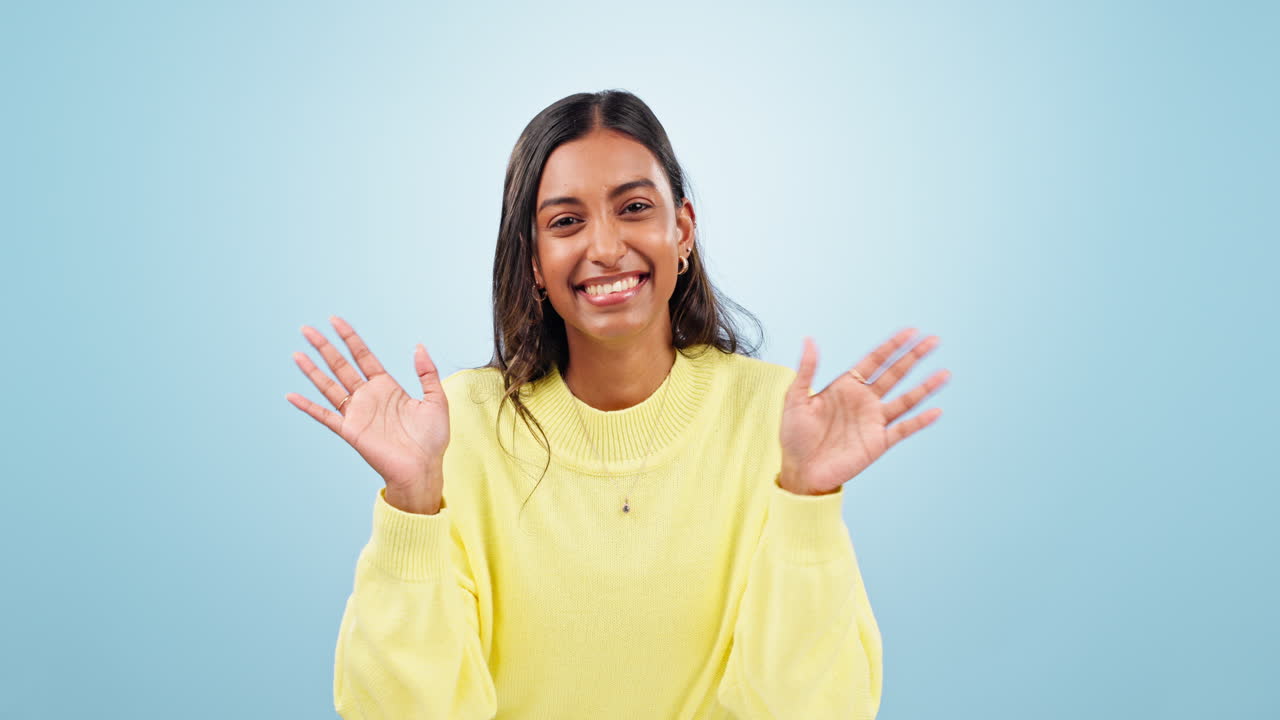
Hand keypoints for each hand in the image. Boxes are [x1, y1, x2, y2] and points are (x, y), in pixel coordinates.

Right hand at [286, 316, 449, 511]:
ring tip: (297, 353)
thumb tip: (418, 346)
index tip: (335, 320)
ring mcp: (357, 413)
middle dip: (324, 347)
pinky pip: (325, 416)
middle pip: (341, 366)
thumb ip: (427, 373)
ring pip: (329, 386)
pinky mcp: (350, 431)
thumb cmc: (432, 439)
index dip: (349, 338)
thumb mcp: (436, 400)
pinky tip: (291, 396)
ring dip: (312, 370)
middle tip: (307, 329)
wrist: (423, 468)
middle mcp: (368, 397)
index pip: (363, 356)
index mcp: (387, 387)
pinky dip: (307, 406)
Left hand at [779, 328, 948, 495]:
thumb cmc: (794, 436)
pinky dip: (920, 422)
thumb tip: (809, 339)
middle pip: (895, 373)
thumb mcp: (795, 399)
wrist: (800, 471)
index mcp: (846, 386)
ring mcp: (873, 421)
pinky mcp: (878, 442)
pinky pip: (904, 429)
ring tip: (945, 373)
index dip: (892, 346)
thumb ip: (807, 370)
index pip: (875, 360)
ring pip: (906, 399)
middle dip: (914, 356)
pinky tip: (936, 411)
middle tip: (934, 340)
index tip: (911, 331)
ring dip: (925, 386)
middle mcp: (864, 400)